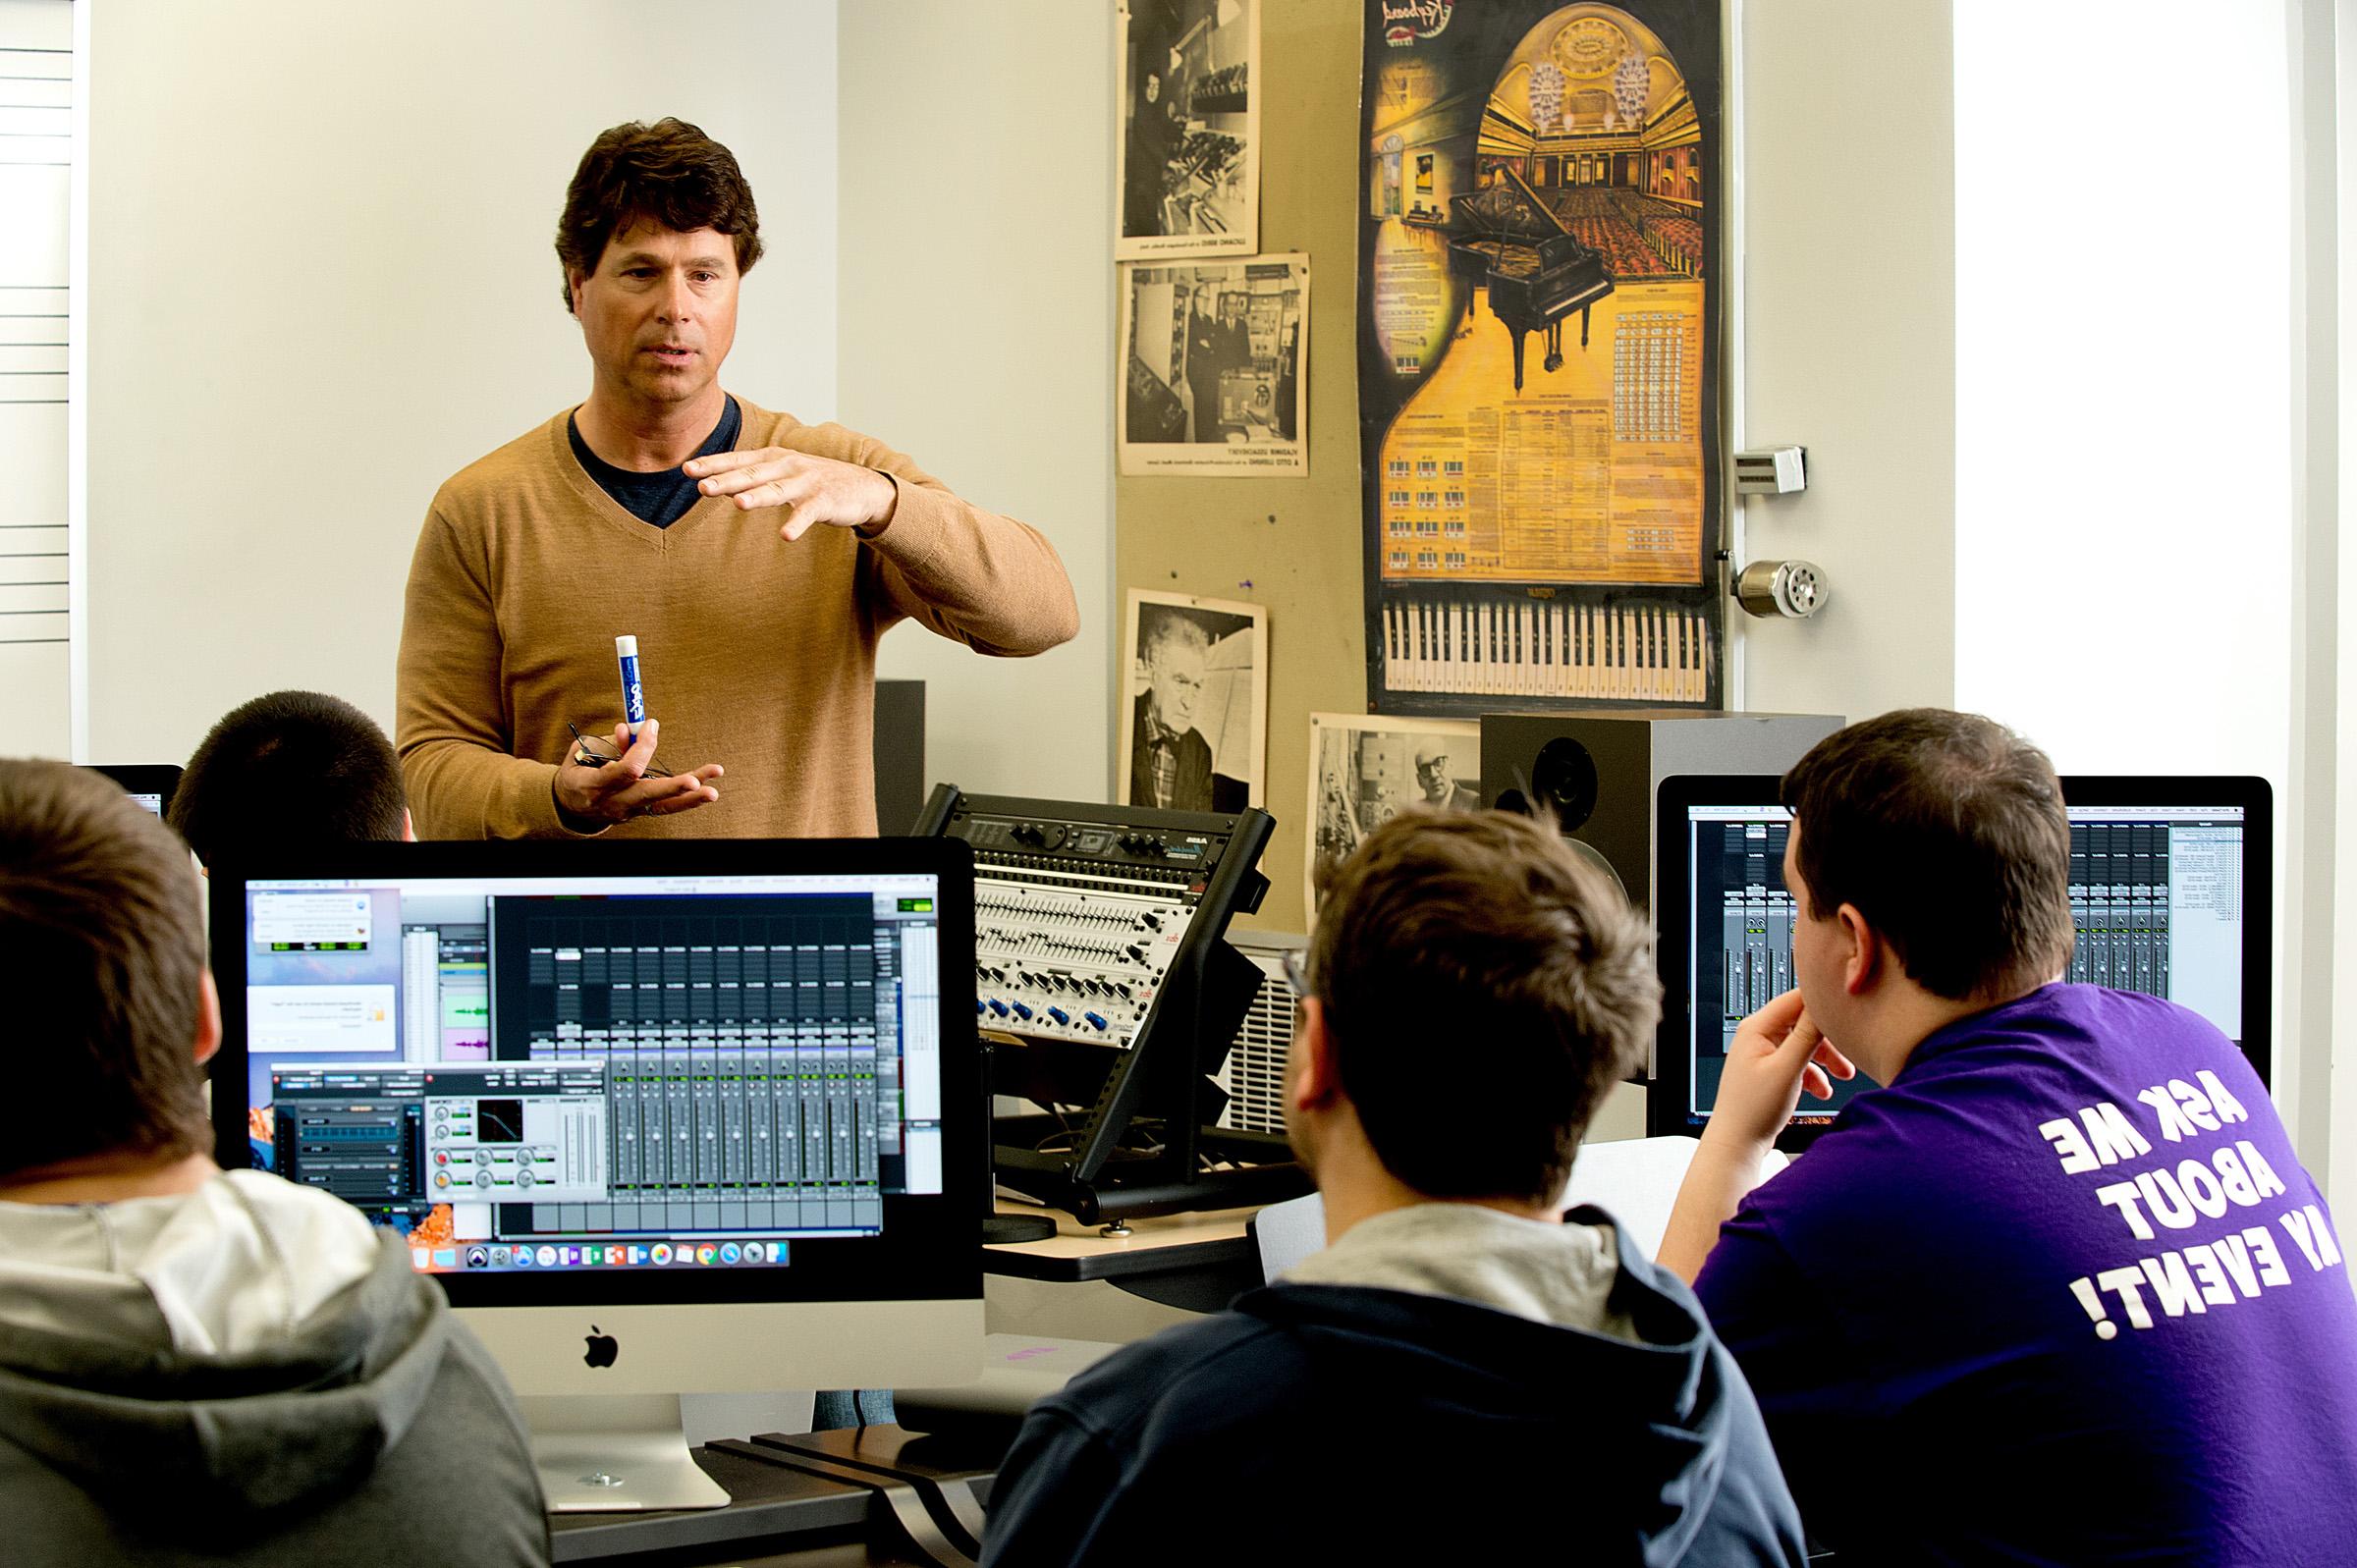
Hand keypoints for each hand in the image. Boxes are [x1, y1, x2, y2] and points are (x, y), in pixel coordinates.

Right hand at [553, 719, 722, 827]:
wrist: (571, 806)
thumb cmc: (579, 770)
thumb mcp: (584, 752)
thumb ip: (611, 742)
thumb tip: (634, 729)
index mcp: (595, 785)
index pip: (626, 770)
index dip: (642, 748)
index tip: (651, 725)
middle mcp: (614, 802)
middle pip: (648, 795)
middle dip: (673, 788)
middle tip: (694, 782)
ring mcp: (629, 812)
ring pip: (663, 807)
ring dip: (690, 799)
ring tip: (713, 792)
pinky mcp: (641, 813)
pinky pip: (665, 806)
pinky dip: (686, 798)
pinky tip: (706, 789)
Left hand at [682, 447, 897, 540]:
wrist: (863, 487)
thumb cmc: (815, 481)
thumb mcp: (782, 473)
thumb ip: (752, 477)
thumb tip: (715, 482)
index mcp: (773, 458)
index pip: (737, 461)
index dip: (712, 465)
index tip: (687, 469)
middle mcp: (787, 466)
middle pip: (751, 475)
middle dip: (726, 480)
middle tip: (702, 487)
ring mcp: (807, 483)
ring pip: (777, 491)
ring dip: (757, 497)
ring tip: (738, 504)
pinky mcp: (825, 501)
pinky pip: (808, 514)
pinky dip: (797, 524)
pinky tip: (785, 536)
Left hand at [1704, 988, 1856, 1154]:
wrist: (1738, 1143)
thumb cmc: (1754, 1109)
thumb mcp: (1788, 1069)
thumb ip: (1807, 1036)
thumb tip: (1824, 1007)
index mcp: (1756, 1028)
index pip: (1795, 999)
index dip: (1822, 1004)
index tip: (1847, 1012)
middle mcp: (1758, 1036)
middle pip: (1802, 1022)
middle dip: (1828, 1039)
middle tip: (1850, 1054)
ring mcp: (1763, 1053)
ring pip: (1803, 1044)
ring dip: (1825, 1058)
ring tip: (1844, 1075)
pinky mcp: (1770, 1070)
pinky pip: (1798, 1062)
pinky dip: (1813, 1074)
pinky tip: (1822, 1091)